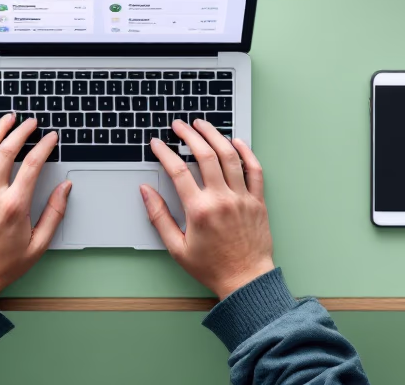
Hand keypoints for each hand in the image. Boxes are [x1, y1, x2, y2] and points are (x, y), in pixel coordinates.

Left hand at [0, 114, 71, 300]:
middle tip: (31, 122)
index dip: (44, 146)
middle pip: (8, 151)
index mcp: (15, 206)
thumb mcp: (39, 244)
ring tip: (7, 119)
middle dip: (22, 131)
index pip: (33, 164)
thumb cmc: (4, 263)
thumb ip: (54, 213)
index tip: (50, 138)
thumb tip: (65, 189)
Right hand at [141, 119, 273, 298]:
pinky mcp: (257, 201)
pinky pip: (254, 169)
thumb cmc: (212, 267)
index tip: (157, 143)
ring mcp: (242, 198)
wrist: (246, 280)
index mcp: (199, 210)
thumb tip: (146, 192)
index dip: (165, 152)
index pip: (178, 171)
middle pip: (204, 155)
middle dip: (188, 135)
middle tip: (179, 125)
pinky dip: (246, 152)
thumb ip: (159, 217)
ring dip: (214, 135)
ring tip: (202, 124)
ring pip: (229, 156)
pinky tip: (236, 141)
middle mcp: (221, 199)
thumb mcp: (176, 248)